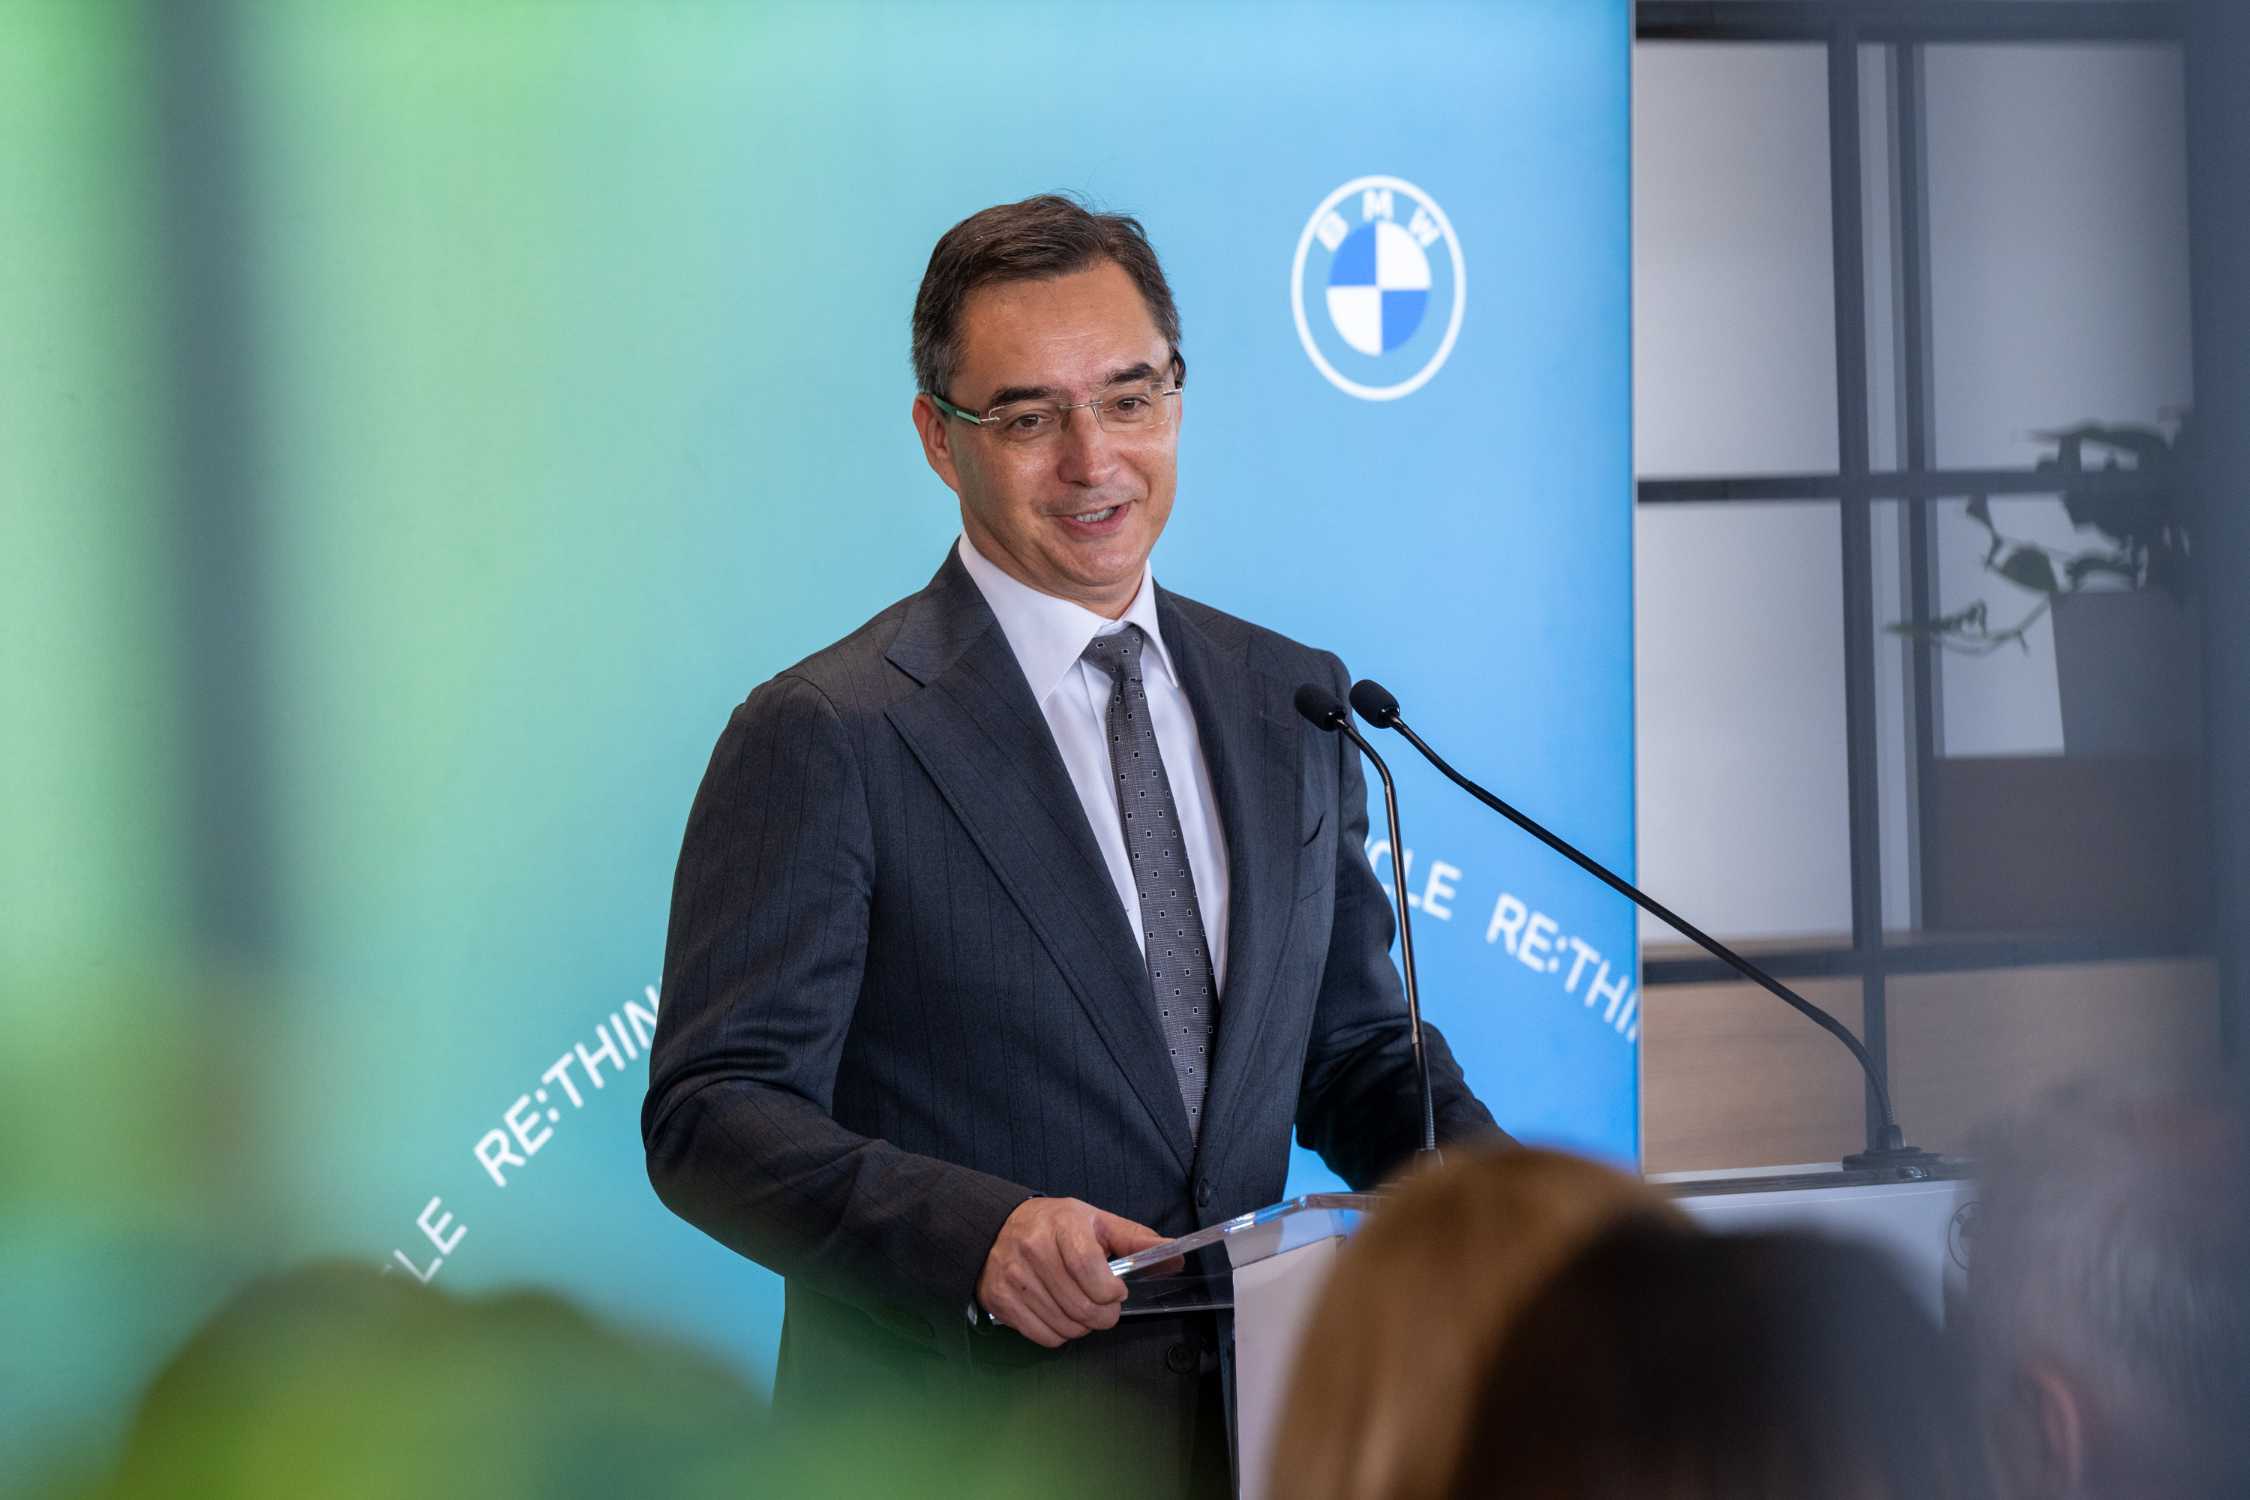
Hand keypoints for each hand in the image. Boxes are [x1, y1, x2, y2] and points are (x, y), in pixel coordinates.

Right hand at [975, 1198, 1167, 1347]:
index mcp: (1062, 1225)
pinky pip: (1043, 1336)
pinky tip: (1059, 1314)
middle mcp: (1033, 1249)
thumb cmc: (1055, 1226)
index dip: (1110, 1291)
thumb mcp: (1096, 1222)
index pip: (1089, 1269)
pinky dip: (1059, 1334)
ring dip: (1082, 1326)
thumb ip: (1135, 1239)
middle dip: (1104, 1315)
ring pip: (1065, 1326)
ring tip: (1080, 1307)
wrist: (998, 1228)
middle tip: (1105, 1306)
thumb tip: (1175, 1255)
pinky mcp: (1000, 1300)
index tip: (1117, 1291)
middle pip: (1081, 1305)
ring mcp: (1013, 1277)